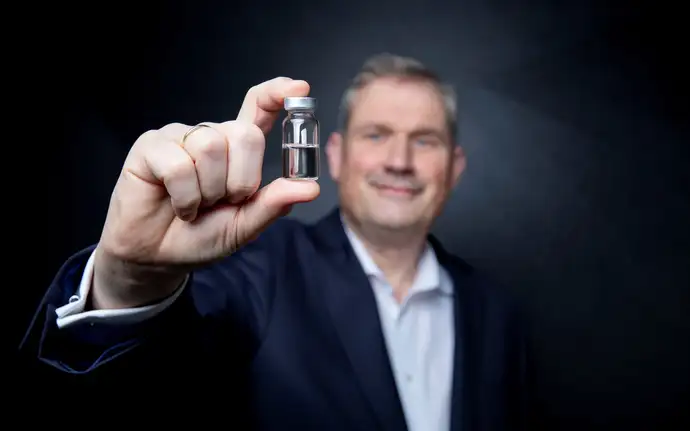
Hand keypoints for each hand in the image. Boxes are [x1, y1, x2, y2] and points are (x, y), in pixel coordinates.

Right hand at [93, 77, 318, 307]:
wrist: (159, 257)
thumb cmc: (200, 236)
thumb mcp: (244, 225)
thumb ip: (274, 204)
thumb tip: (310, 188)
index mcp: (237, 150)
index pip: (258, 108)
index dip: (277, 94)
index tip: (300, 88)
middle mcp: (211, 136)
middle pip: (245, 134)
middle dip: (241, 180)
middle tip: (223, 202)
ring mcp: (180, 137)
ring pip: (212, 148)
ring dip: (208, 191)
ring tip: (196, 205)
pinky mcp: (151, 146)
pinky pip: (179, 166)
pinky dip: (184, 197)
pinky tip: (178, 205)